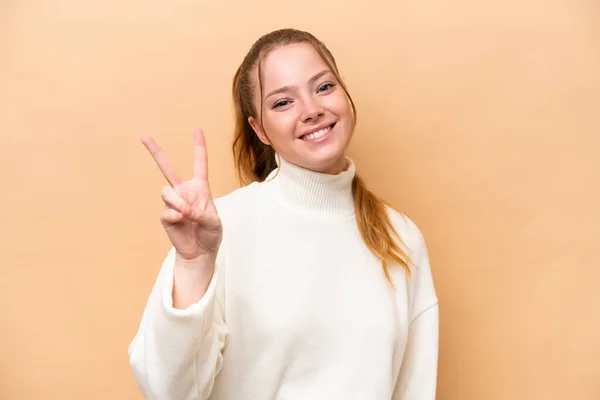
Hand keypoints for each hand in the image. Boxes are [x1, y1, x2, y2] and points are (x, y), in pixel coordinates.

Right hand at [141, 129, 221, 260]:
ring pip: (166, 191)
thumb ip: (199, 212)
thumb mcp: (213, 221)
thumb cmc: (211, 233)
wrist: (201, 252)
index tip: (197, 130)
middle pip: (168, 168)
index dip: (199, 147)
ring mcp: (173, 203)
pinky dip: (175, 215)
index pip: (199, 164)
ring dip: (177, 201)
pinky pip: (166, 210)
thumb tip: (182, 209)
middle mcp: (184, 191)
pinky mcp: (166, 216)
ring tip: (186, 213)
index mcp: (200, 188)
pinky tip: (181, 221)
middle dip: (156, 152)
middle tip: (144, 136)